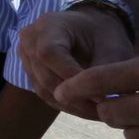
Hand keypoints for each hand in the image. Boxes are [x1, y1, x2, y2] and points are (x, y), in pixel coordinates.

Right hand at [18, 9, 134, 118]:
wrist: (89, 28)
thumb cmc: (103, 34)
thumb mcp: (111, 47)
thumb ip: (103, 71)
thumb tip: (101, 101)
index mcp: (49, 25)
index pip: (49, 54)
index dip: (71, 76)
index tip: (100, 96)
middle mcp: (30, 40)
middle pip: (45, 75)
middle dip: (75, 96)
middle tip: (104, 111)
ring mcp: (26, 57)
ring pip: (43, 89)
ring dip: (71, 105)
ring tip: (98, 113)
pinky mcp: (30, 71)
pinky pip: (44, 92)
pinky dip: (66, 104)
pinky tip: (86, 110)